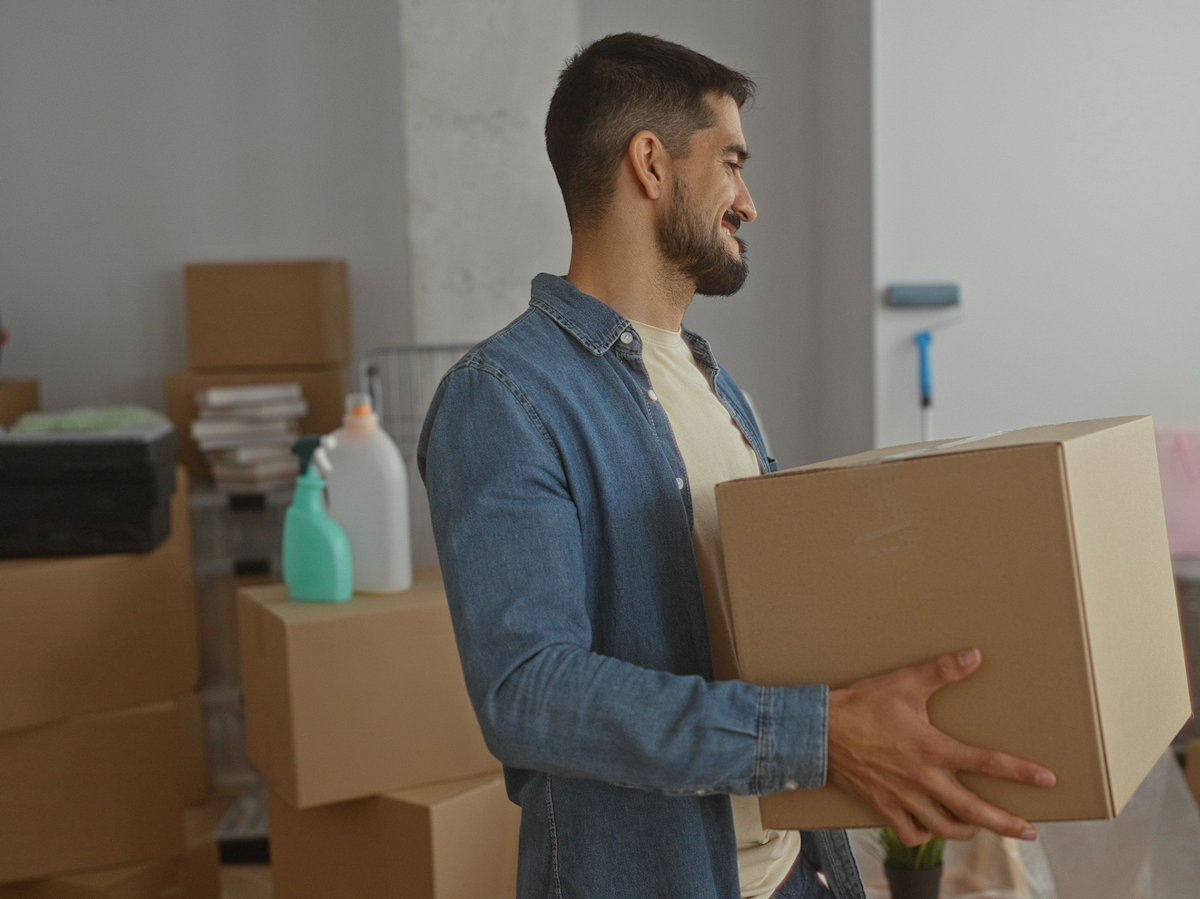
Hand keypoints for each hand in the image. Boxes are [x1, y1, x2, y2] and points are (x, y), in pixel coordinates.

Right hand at [826, 648, 1055, 846]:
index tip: (1047, 780)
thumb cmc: (862, 705)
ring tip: (982, 830)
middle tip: (1030, 832)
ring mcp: (903, 797)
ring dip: (968, 831)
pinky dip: (924, 834)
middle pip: (973, 811)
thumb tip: (975, 656)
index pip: (987, 763)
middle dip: (1005, 824)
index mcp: (933, 748)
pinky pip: (910, 832)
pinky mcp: (883, 807)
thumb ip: (941, 671)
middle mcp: (923, 779)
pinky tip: (930, 829)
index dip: (1020, 772)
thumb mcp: (903, 683)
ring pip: (944, 827)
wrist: (819, 733)